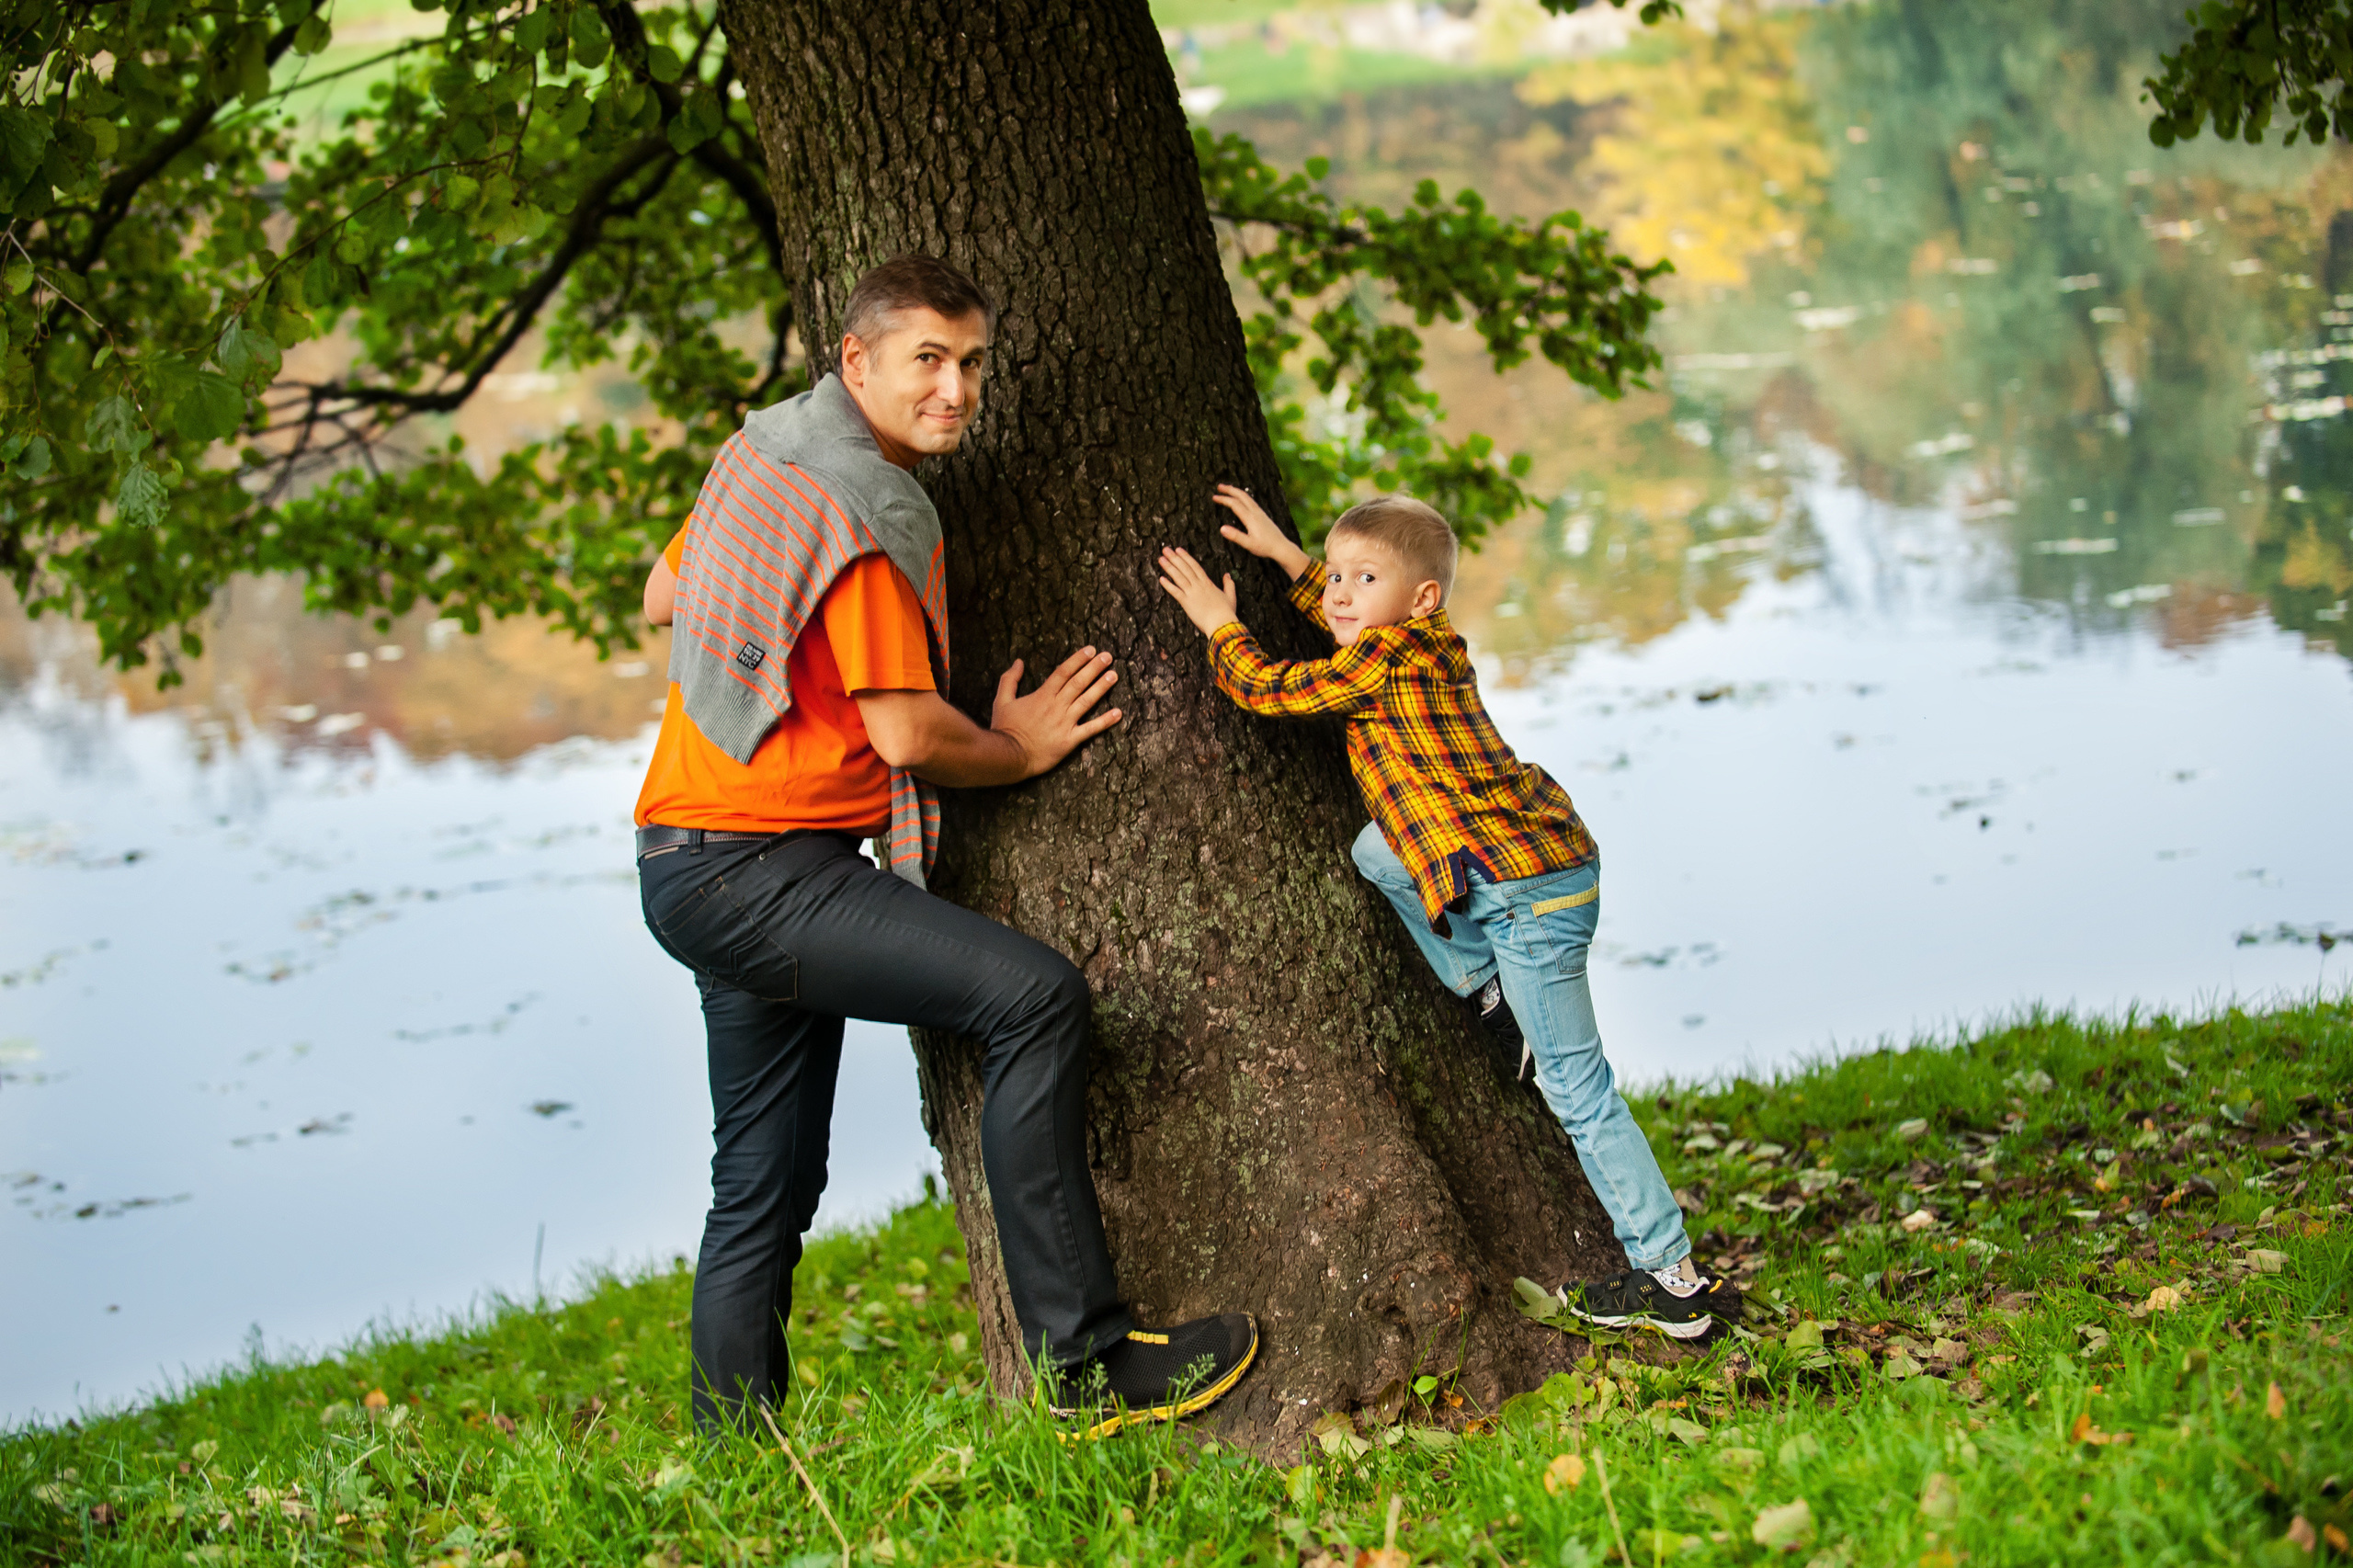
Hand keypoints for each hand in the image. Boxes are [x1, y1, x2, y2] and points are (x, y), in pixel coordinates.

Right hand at [990, 647, 1122, 777]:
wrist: (1010, 756)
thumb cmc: (1005, 729)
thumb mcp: (1001, 700)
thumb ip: (1010, 680)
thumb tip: (1018, 662)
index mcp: (1042, 695)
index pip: (1063, 672)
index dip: (1078, 659)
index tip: (1091, 650)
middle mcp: (1056, 706)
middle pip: (1078, 682)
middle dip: (1094, 668)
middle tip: (1108, 656)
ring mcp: (1065, 723)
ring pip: (1087, 701)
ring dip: (1102, 687)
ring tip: (1114, 675)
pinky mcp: (1070, 741)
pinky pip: (1090, 729)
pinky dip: (1105, 721)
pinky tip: (1118, 713)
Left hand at [1157, 546, 1241, 636]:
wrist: (1222, 623)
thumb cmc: (1226, 612)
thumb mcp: (1230, 596)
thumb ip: (1229, 584)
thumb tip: (1227, 575)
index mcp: (1208, 583)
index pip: (1195, 566)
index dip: (1186, 557)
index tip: (1178, 549)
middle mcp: (1198, 585)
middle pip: (1185, 568)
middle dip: (1174, 558)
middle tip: (1165, 549)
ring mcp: (1192, 593)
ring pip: (1179, 577)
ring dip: (1169, 567)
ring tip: (1161, 559)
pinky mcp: (1187, 603)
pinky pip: (1175, 592)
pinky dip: (1168, 585)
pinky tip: (1161, 578)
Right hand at [1211, 483, 1310, 578]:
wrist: (1282, 547)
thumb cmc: (1265, 547)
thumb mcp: (1249, 544)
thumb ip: (1235, 536)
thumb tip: (1221, 528)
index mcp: (1251, 518)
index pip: (1235, 504)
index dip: (1224, 499)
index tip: (1214, 497)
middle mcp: (1256, 512)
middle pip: (1242, 495)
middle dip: (1230, 489)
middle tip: (1219, 486)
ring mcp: (1260, 512)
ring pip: (1247, 497)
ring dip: (1237, 491)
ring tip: (1228, 489)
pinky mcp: (1263, 515)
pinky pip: (1251, 501)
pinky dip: (1243, 496)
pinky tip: (1242, 499)